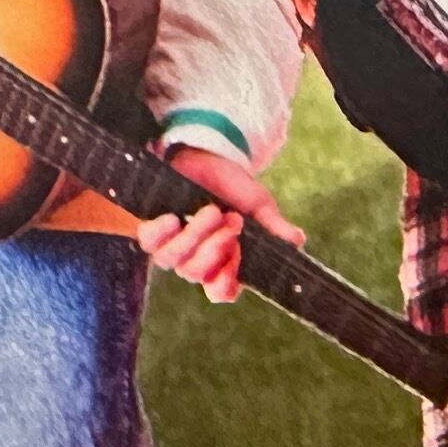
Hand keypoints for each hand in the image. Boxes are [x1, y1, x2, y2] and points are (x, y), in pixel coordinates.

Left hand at [136, 139, 299, 303]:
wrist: (209, 155)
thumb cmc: (233, 186)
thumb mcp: (257, 205)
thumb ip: (274, 226)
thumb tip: (298, 240)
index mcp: (223, 261)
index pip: (220, 291)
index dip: (225, 283)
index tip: (236, 258)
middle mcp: (196, 259)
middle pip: (197, 273)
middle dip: (215, 247)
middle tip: (232, 219)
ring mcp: (174, 245)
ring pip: (174, 260)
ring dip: (195, 236)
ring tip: (211, 210)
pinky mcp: (154, 228)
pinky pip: (149, 242)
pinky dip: (161, 232)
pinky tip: (172, 217)